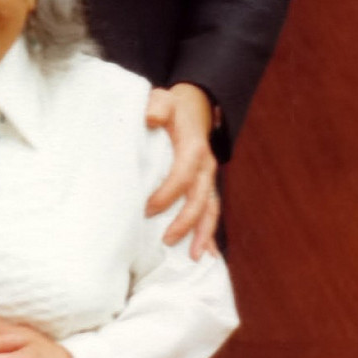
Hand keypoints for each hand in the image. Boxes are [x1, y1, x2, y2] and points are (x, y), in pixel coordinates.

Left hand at [144, 82, 219, 258]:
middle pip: (200, 200)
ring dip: (204, 235)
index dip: (167, 194)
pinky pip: (210, 214)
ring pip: (210, 211)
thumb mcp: (163, 99)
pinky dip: (209, 234)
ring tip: (195, 258)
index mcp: (194, 149)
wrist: (192, 110)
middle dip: (186, 223)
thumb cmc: (172, 108)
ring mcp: (208, 180)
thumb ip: (157, 106)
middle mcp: (206, 168)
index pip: (183, 176)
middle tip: (166, 241)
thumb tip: (151, 118)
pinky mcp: (205, 188)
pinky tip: (207, 255)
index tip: (147, 209)